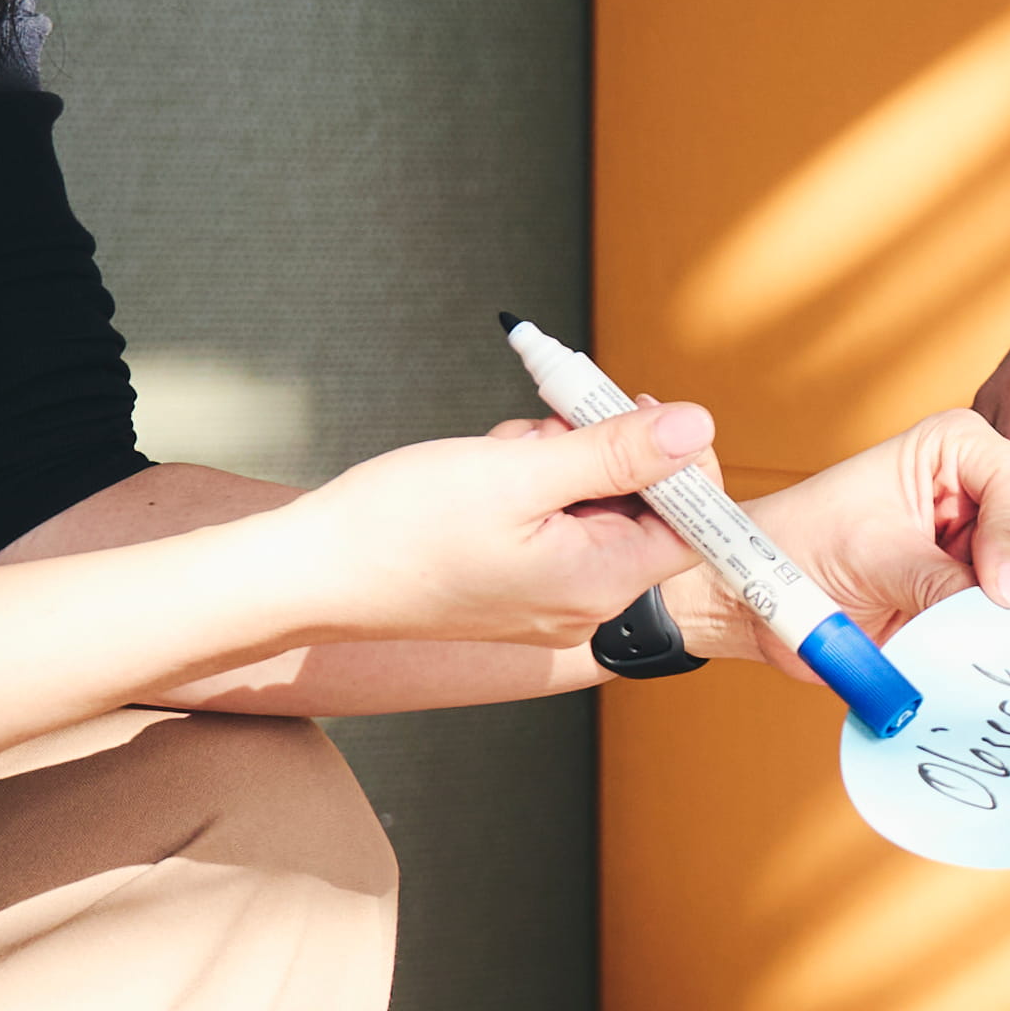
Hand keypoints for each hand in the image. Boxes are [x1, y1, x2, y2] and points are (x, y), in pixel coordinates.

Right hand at [265, 404, 719, 650]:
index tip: (635, 407)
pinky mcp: (514, 585)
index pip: (691, 523)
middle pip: (639, 507)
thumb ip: (616, 450)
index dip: (677, 458)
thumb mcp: (519, 471)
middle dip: (598, 452)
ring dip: (556, 461)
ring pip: (589, 504)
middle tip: (543, 427)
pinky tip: (481, 472)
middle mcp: (584, 603)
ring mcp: (548, 598)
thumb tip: (698, 425)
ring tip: (498, 453)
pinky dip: (527, 483)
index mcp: (599, 585)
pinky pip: (551, 521)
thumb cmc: (401, 527)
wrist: (310, 574)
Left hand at [686, 405, 1009, 651]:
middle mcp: (977, 493)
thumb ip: (943, 586)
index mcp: (956, 449)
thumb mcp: (877, 560)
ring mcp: (978, 547)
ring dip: (998, 620)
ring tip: (955, 637)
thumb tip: (1002, 618)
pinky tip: (965, 652)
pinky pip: (1003, 623)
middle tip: (984, 624)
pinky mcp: (969, 595)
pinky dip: (989, 642)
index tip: (994, 591)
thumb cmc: (798, 548)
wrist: (755, 598)